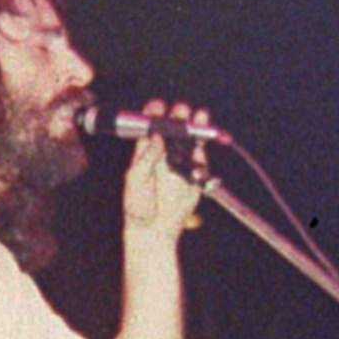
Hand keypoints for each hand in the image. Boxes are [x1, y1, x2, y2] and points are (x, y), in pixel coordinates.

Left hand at [122, 99, 209, 239]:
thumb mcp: (135, 180)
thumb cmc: (138, 205)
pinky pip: (201, 159)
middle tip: (182, 112)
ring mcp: (181, 161)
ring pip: (191, 138)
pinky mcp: (195, 173)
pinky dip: (202, 153)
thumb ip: (146, 158)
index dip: (155, 112)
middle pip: (174, 126)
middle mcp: (165, 151)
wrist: (154, 230)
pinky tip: (201, 148)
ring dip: (196, 126)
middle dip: (179, 115)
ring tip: (200, 116)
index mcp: (146, 149)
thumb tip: (156, 137)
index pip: (151, 124)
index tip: (159, 108)